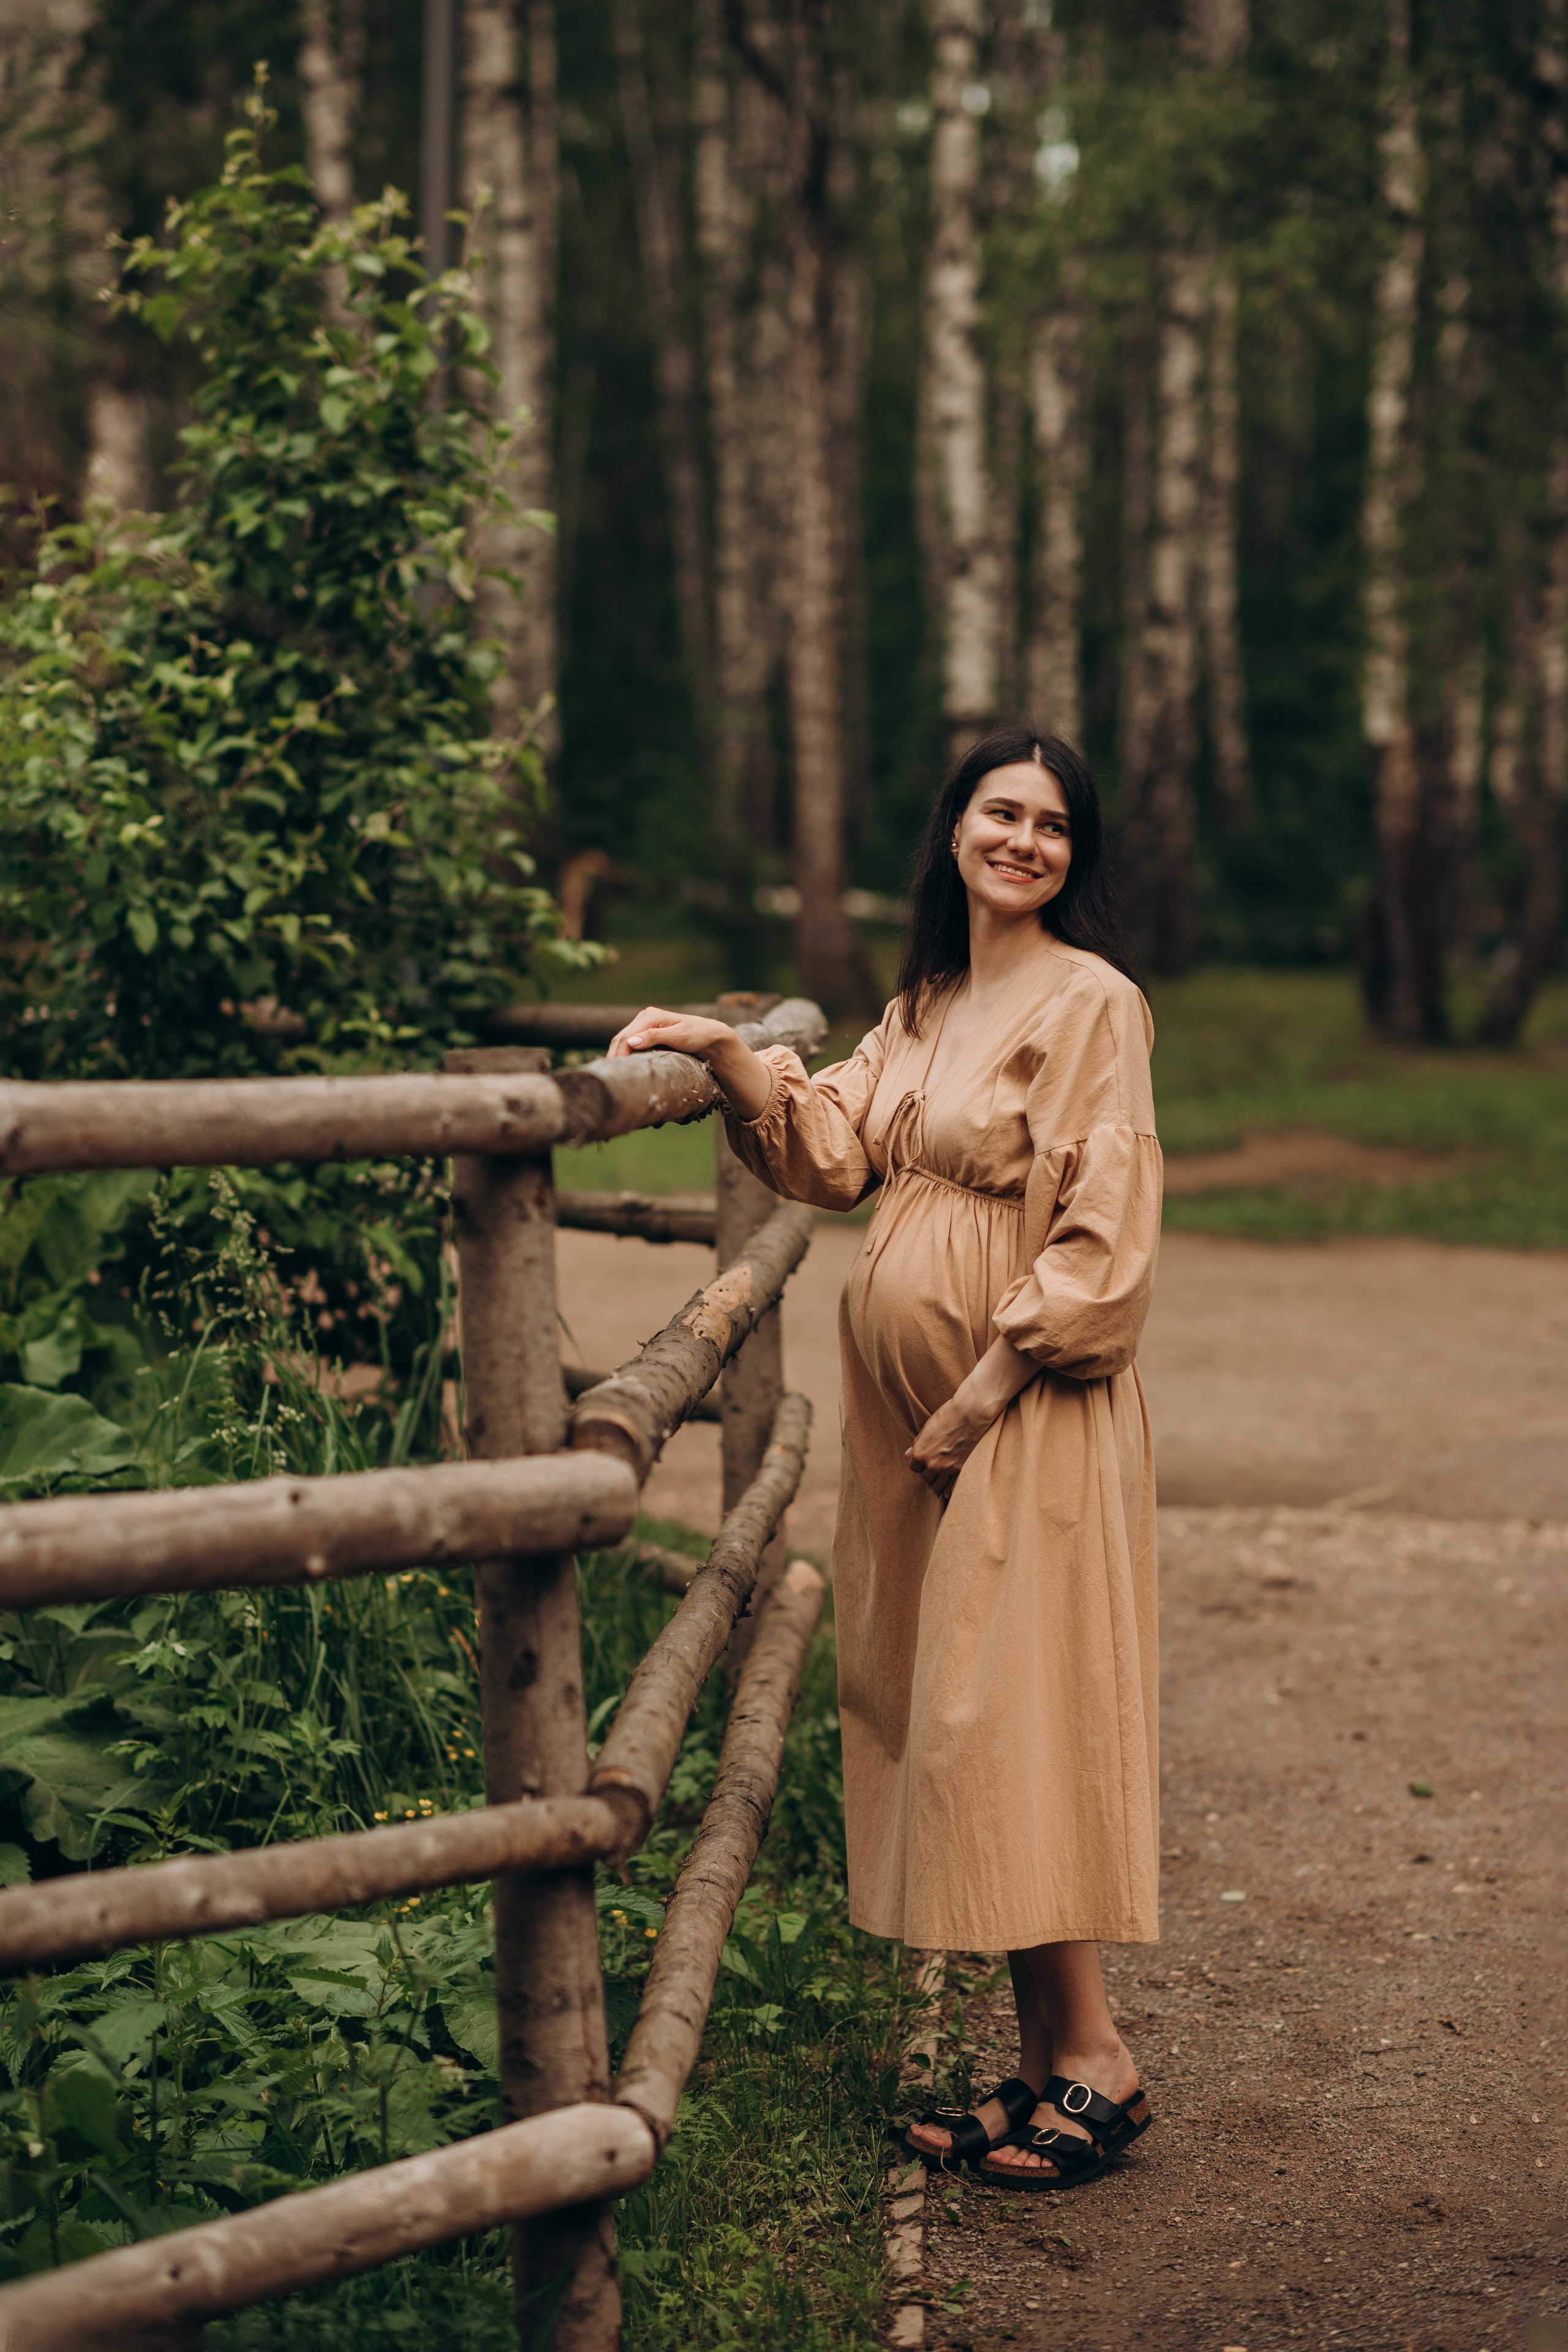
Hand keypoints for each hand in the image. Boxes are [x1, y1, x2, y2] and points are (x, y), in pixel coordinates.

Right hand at [606, 1005, 734, 1061]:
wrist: (708, 1036)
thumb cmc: (696, 1035)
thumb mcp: (678, 1036)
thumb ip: (654, 1037)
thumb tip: (631, 1042)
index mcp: (651, 1015)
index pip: (628, 1036)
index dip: (619, 1053)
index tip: (615, 1070)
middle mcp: (645, 1017)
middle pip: (622, 1037)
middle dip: (613, 1055)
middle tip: (607, 1075)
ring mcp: (645, 1024)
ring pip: (623, 1040)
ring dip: (616, 1054)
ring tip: (610, 1072)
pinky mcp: (647, 1033)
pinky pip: (630, 1043)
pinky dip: (623, 1053)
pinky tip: (619, 1064)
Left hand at [905, 1385, 999, 1503]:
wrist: (970, 1414)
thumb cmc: (947, 1415)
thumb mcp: (927, 1427)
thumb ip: (918, 1443)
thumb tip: (908, 1453)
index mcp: (920, 1453)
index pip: (913, 1467)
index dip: (917, 1464)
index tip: (922, 1462)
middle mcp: (932, 1464)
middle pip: (925, 1477)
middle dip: (927, 1473)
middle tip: (931, 1470)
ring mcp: (947, 1468)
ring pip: (937, 1485)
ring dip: (936, 1484)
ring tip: (937, 1483)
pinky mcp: (961, 1469)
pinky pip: (951, 1487)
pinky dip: (948, 1491)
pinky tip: (947, 1493)